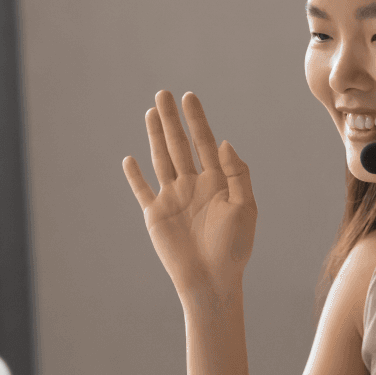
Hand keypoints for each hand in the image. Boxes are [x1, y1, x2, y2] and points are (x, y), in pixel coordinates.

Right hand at [122, 90, 256, 301]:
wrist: (212, 280)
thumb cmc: (234, 248)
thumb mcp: (245, 207)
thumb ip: (237, 174)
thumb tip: (224, 142)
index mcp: (217, 182)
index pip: (204, 143)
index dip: (197, 120)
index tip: (189, 98)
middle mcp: (193, 185)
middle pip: (179, 145)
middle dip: (172, 120)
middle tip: (163, 94)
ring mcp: (173, 198)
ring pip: (161, 160)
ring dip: (155, 136)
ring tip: (150, 112)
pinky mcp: (155, 215)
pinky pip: (142, 190)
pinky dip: (135, 176)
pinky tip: (130, 158)